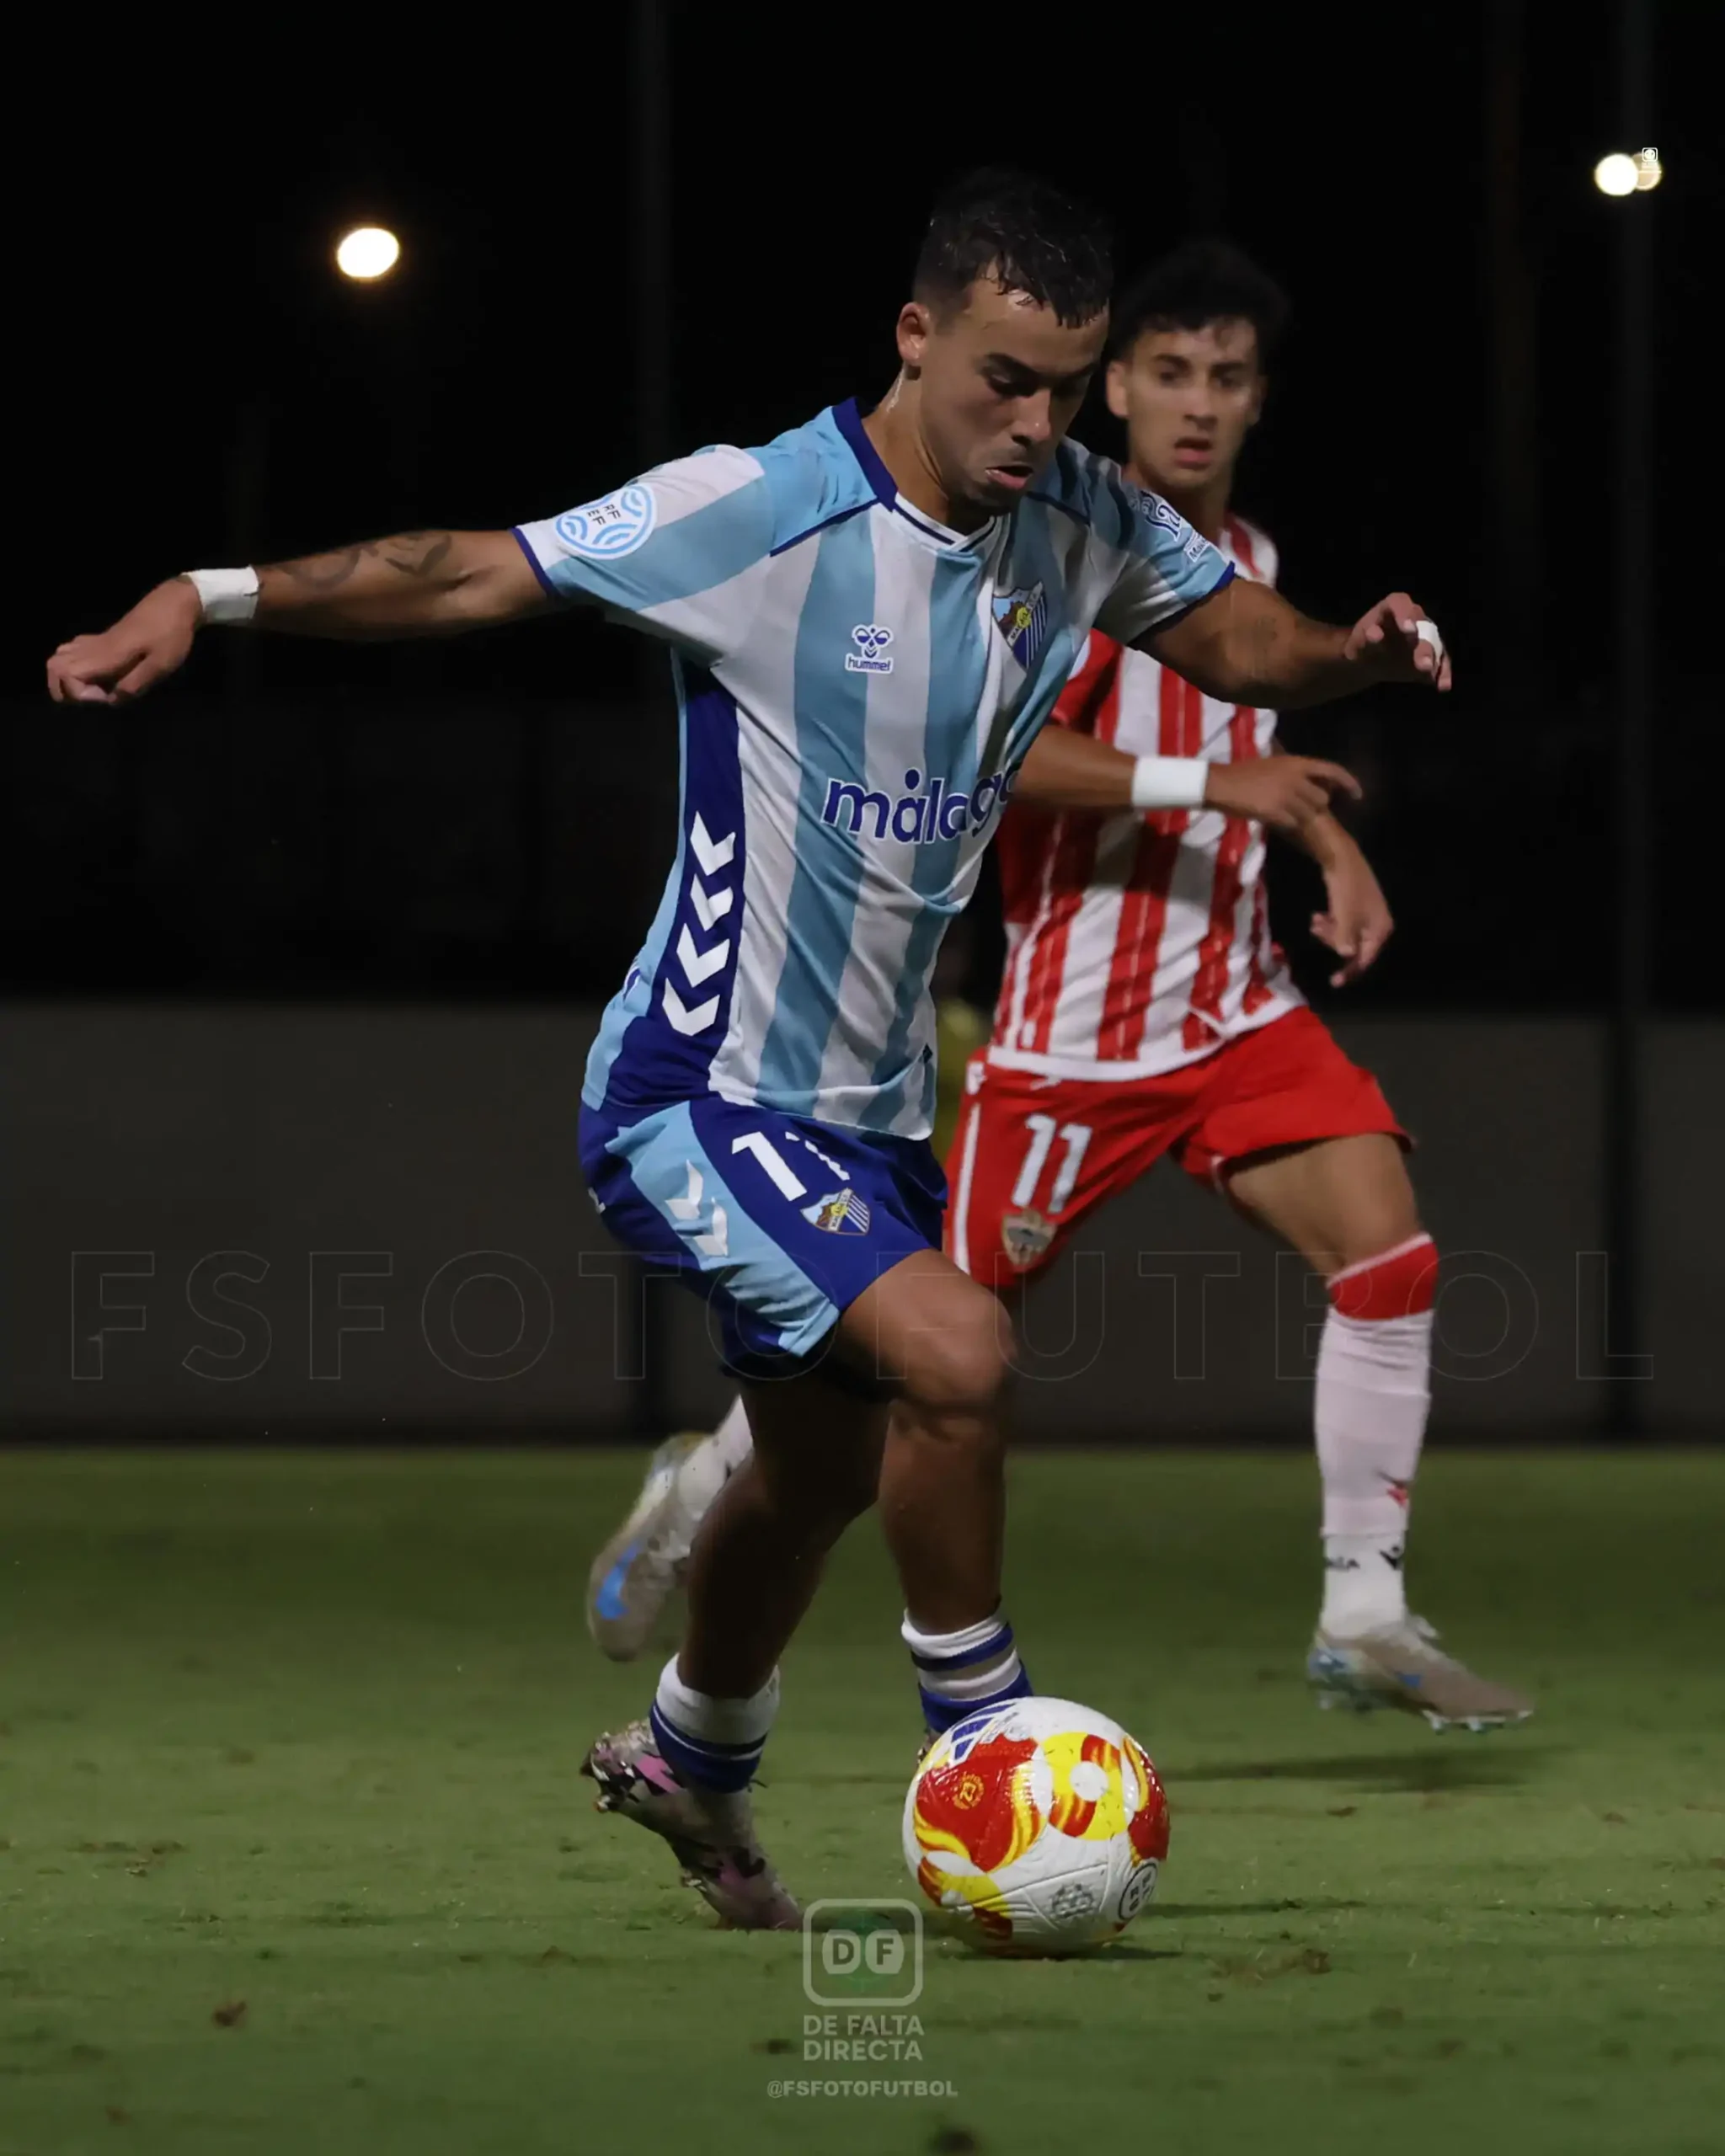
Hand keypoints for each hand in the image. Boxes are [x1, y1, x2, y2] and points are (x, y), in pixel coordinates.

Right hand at [46, 579, 201, 705]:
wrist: (176, 603)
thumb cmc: (171, 634)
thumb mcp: (160, 665)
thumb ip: (134, 684)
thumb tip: (111, 701)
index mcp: (105, 655)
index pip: (65, 675)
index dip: (79, 694)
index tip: (106, 697)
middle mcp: (93, 647)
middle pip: (54, 667)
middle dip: (66, 690)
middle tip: (94, 698)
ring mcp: (95, 640)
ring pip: (59, 657)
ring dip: (67, 678)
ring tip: (93, 690)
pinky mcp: (102, 637)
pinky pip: (73, 649)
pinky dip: (75, 665)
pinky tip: (97, 674)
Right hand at [1204, 754, 1361, 833]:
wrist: (1221, 783)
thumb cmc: (1243, 772)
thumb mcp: (1273, 763)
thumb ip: (1293, 771)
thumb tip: (1310, 780)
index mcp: (1296, 762)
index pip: (1332, 771)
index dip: (1349, 783)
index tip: (1358, 795)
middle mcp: (1296, 778)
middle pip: (1322, 799)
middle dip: (1315, 807)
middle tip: (1301, 809)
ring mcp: (1287, 796)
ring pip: (1308, 814)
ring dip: (1300, 818)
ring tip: (1284, 815)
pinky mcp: (1277, 812)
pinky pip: (1292, 824)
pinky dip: (1287, 825)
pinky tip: (1273, 819)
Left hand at [1310, 842, 1393, 985]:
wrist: (1342, 859)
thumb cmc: (1347, 890)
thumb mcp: (1345, 918)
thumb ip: (1345, 939)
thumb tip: (1347, 955)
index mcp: (1380, 929)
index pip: (1365, 958)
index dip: (1350, 971)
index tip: (1334, 982)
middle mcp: (1376, 925)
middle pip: (1354, 947)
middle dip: (1334, 942)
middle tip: (1318, 931)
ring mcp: (1366, 916)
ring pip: (1345, 936)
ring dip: (1329, 933)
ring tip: (1315, 923)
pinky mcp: (1355, 908)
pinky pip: (1343, 924)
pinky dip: (1331, 923)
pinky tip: (1317, 917)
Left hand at [1343, 593, 1452, 691]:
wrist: (1369, 661)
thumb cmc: (1362, 646)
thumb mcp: (1357, 643)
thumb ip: (1365, 640)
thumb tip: (1373, 635)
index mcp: (1393, 607)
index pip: (1400, 604)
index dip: (1405, 615)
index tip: (1408, 629)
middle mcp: (1412, 617)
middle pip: (1421, 628)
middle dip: (1422, 645)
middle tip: (1422, 661)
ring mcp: (1424, 635)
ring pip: (1432, 645)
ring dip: (1431, 658)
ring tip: (1426, 671)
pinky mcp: (1432, 654)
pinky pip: (1440, 662)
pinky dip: (1442, 673)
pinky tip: (1442, 685)